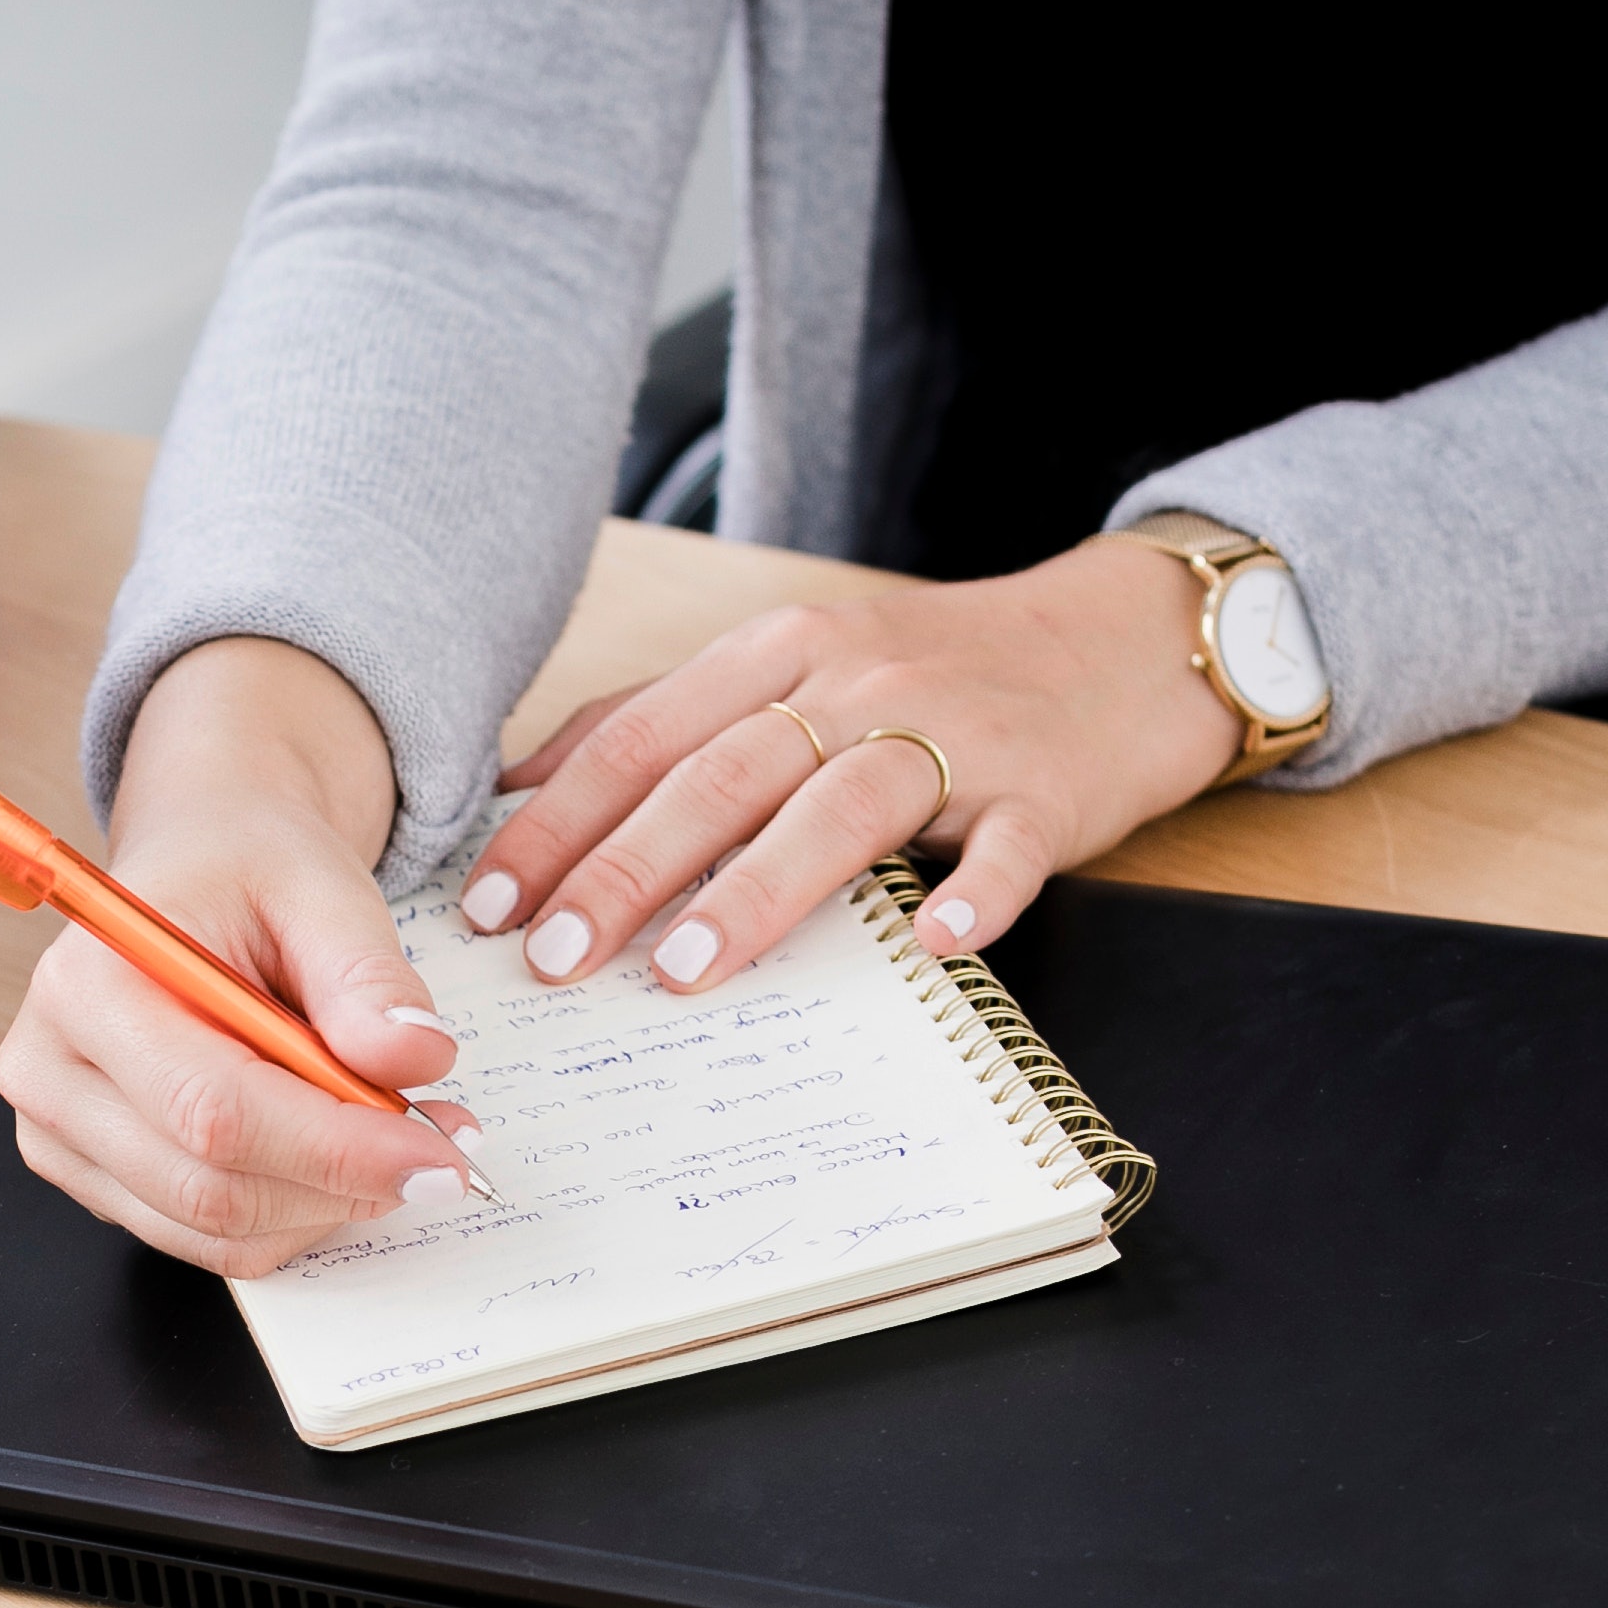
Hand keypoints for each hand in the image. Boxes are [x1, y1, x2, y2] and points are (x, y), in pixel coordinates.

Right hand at [0, 637, 472, 1278]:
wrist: (199, 869)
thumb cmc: (245, 868)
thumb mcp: (323, 888)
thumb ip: (367, 977)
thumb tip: (414, 1059)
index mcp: (88, 983)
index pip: (213, 1110)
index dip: (336, 1149)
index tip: (437, 1157)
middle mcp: (50, 1069)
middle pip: (209, 1186)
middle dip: (342, 1183)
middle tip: (440, 1152)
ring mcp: (58, 1135)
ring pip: (213, 1230)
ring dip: (325, 1205)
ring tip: (395, 1141)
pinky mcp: (92, 1177)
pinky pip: (205, 1238)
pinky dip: (290, 1213)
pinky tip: (335, 1155)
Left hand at [466, 540, 1237, 992]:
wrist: (1121, 638)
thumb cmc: (933, 673)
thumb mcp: (790, 666)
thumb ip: (665, 718)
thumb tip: (521, 785)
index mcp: (778, 652)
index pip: (641, 739)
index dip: (556, 821)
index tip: (486, 903)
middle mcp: (854, 682)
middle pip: (720, 775)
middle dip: (623, 870)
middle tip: (550, 959)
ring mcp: (953, 734)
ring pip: (839, 805)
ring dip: (760, 889)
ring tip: (685, 969)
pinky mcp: (1043, 789)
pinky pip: (1005, 847)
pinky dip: (975, 896)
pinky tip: (939, 944)